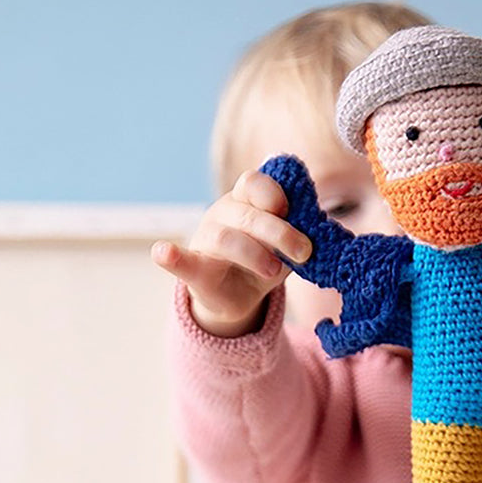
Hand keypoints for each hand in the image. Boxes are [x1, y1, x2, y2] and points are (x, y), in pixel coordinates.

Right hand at [151, 170, 311, 336]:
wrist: (240, 298)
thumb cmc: (265, 260)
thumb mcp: (287, 245)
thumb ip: (299, 231)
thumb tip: (317, 228)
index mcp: (245, 202)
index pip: (253, 184)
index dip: (273, 194)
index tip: (290, 210)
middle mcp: (222, 215)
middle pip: (246, 214)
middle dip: (279, 232)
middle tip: (304, 252)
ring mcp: (204, 241)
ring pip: (225, 239)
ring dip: (254, 254)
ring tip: (275, 271)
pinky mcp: (194, 272)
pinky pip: (180, 262)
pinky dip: (171, 257)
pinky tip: (163, 252)